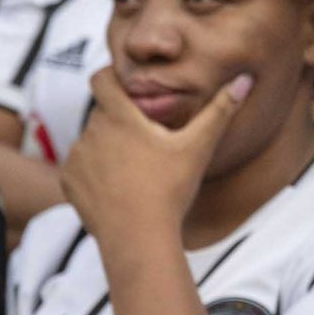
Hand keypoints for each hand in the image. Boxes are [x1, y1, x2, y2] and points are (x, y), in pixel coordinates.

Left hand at [62, 68, 250, 243]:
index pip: (102, 78)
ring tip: (135, 168)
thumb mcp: (199, 147)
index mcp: (120, 117)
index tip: (130, 87)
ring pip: (92, 139)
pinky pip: (80, 166)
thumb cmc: (170, 190)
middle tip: (148, 139)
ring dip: (108, 146)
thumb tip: (245, 79)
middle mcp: (92, 132)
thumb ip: (220, 110)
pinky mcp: (68, 181)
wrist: (138, 238)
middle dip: (122, 120)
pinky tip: (117, 186)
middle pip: (103, 113)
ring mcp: (77, 157)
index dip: (112, 77)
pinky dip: (94, 171)